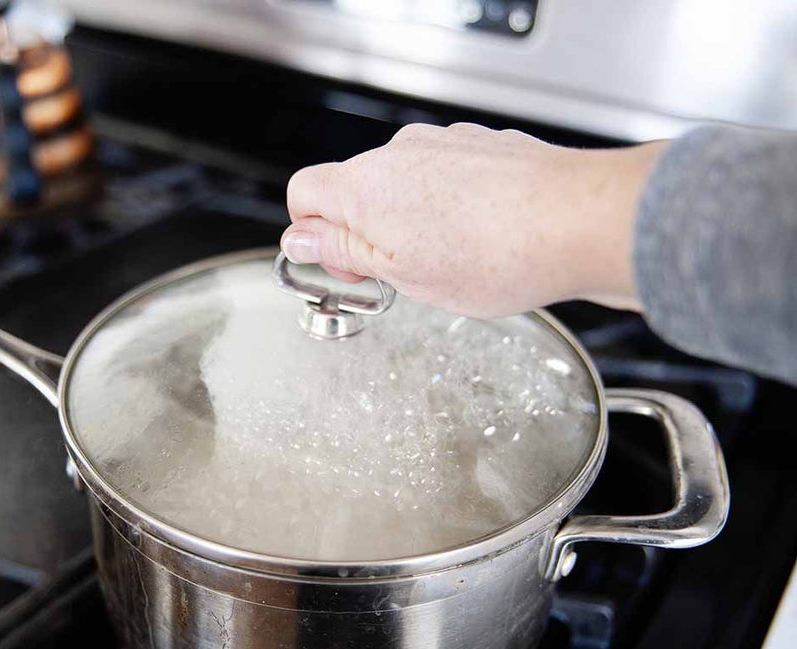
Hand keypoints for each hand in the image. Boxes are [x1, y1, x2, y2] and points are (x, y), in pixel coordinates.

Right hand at [281, 123, 666, 317]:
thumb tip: (300, 239)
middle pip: (355, 189)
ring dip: (413, 220)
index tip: (347, 267)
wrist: (580, 221)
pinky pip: (448, 175)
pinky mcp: (483, 145)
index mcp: (365, 185)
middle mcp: (400, 152)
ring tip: (453, 260)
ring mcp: (445, 142)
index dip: (314, 237)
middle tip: (403, 274)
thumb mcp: (400, 272)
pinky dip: (452, 205)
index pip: (303, 194)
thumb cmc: (497, 253)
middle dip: (368, 232)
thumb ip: (342, 250)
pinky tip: (483, 237)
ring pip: (404, 184)